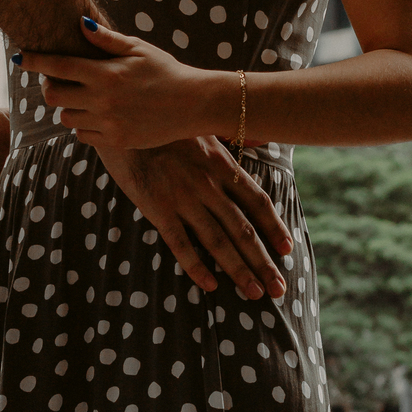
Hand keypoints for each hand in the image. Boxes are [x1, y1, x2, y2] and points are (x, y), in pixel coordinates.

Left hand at [20, 20, 210, 150]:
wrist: (193, 104)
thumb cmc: (166, 70)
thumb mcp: (138, 48)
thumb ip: (106, 40)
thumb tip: (80, 24)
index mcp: (105, 73)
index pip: (58, 66)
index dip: (35, 61)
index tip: (20, 58)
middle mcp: (102, 100)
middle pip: (54, 95)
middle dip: (51, 85)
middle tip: (61, 79)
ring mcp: (108, 124)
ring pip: (66, 117)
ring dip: (68, 106)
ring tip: (84, 97)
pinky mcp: (116, 141)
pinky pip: (83, 135)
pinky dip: (83, 125)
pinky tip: (97, 114)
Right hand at [96, 135, 291, 297]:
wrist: (125, 118)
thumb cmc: (163, 123)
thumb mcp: (200, 127)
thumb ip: (224, 143)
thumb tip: (253, 140)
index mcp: (221, 164)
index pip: (256, 201)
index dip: (274, 227)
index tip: (287, 249)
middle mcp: (208, 184)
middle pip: (242, 229)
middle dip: (263, 261)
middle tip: (279, 288)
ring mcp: (183, 197)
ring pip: (217, 241)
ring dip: (239, 270)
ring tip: (254, 293)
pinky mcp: (157, 207)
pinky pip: (180, 242)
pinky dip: (196, 266)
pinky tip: (210, 286)